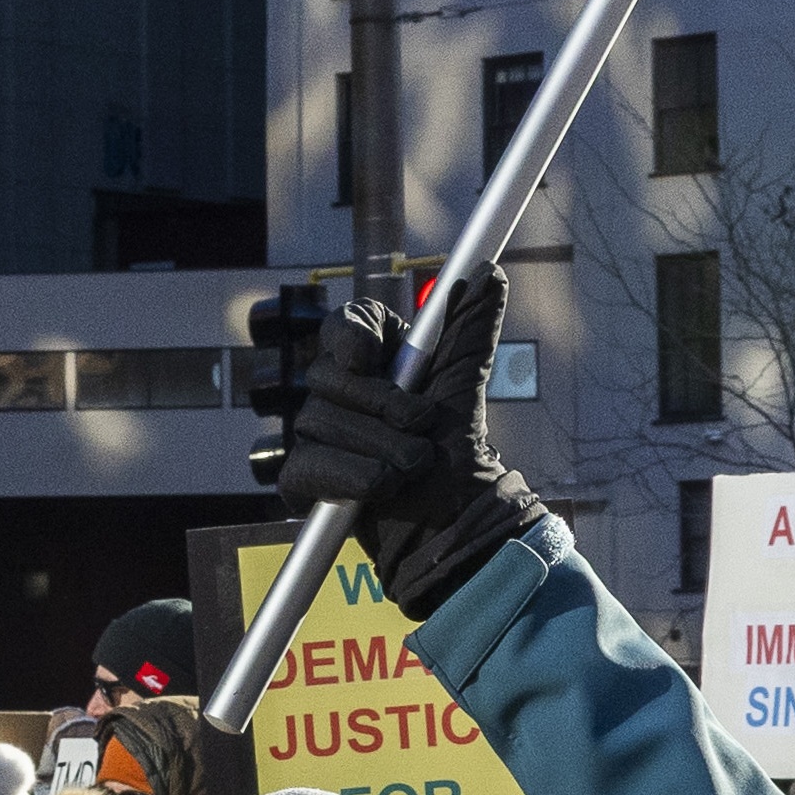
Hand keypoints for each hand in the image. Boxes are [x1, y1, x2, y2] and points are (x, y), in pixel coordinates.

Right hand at [248, 275, 546, 617]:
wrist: (454, 520)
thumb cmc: (456, 451)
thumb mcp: (466, 383)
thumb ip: (470, 327)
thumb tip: (491, 274)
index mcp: (374, 360)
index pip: (344, 325)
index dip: (350, 335)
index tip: (367, 356)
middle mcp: (338, 393)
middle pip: (329, 376)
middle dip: (384, 405)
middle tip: (424, 426)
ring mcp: (315, 435)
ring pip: (323, 423)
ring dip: (383, 449)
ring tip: (416, 467)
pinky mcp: (303, 479)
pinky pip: (312, 465)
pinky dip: (356, 478)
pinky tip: (384, 488)